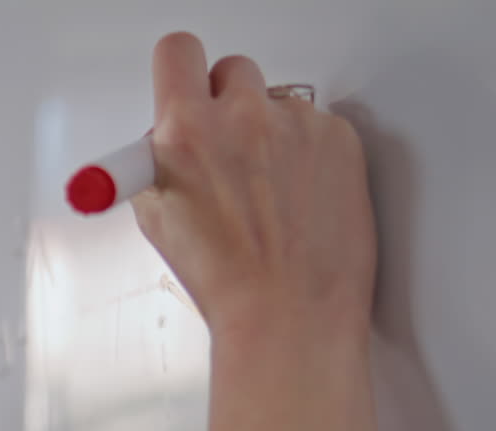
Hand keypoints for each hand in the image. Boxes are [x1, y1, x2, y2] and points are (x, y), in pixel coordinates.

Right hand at [130, 33, 381, 430]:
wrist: (288, 314)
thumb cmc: (226, 280)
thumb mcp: (157, 217)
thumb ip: (156, 161)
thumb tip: (162, 140)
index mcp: (187, 132)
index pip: (176, 51)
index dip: (178, 69)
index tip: (183, 83)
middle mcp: (242, 117)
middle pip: (231, 69)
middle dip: (224, 102)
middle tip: (224, 146)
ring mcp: (296, 125)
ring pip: (276, 101)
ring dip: (268, 131)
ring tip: (265, 189)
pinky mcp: (339, 138)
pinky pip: (315, 125)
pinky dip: (307, 153)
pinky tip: (296, 197)